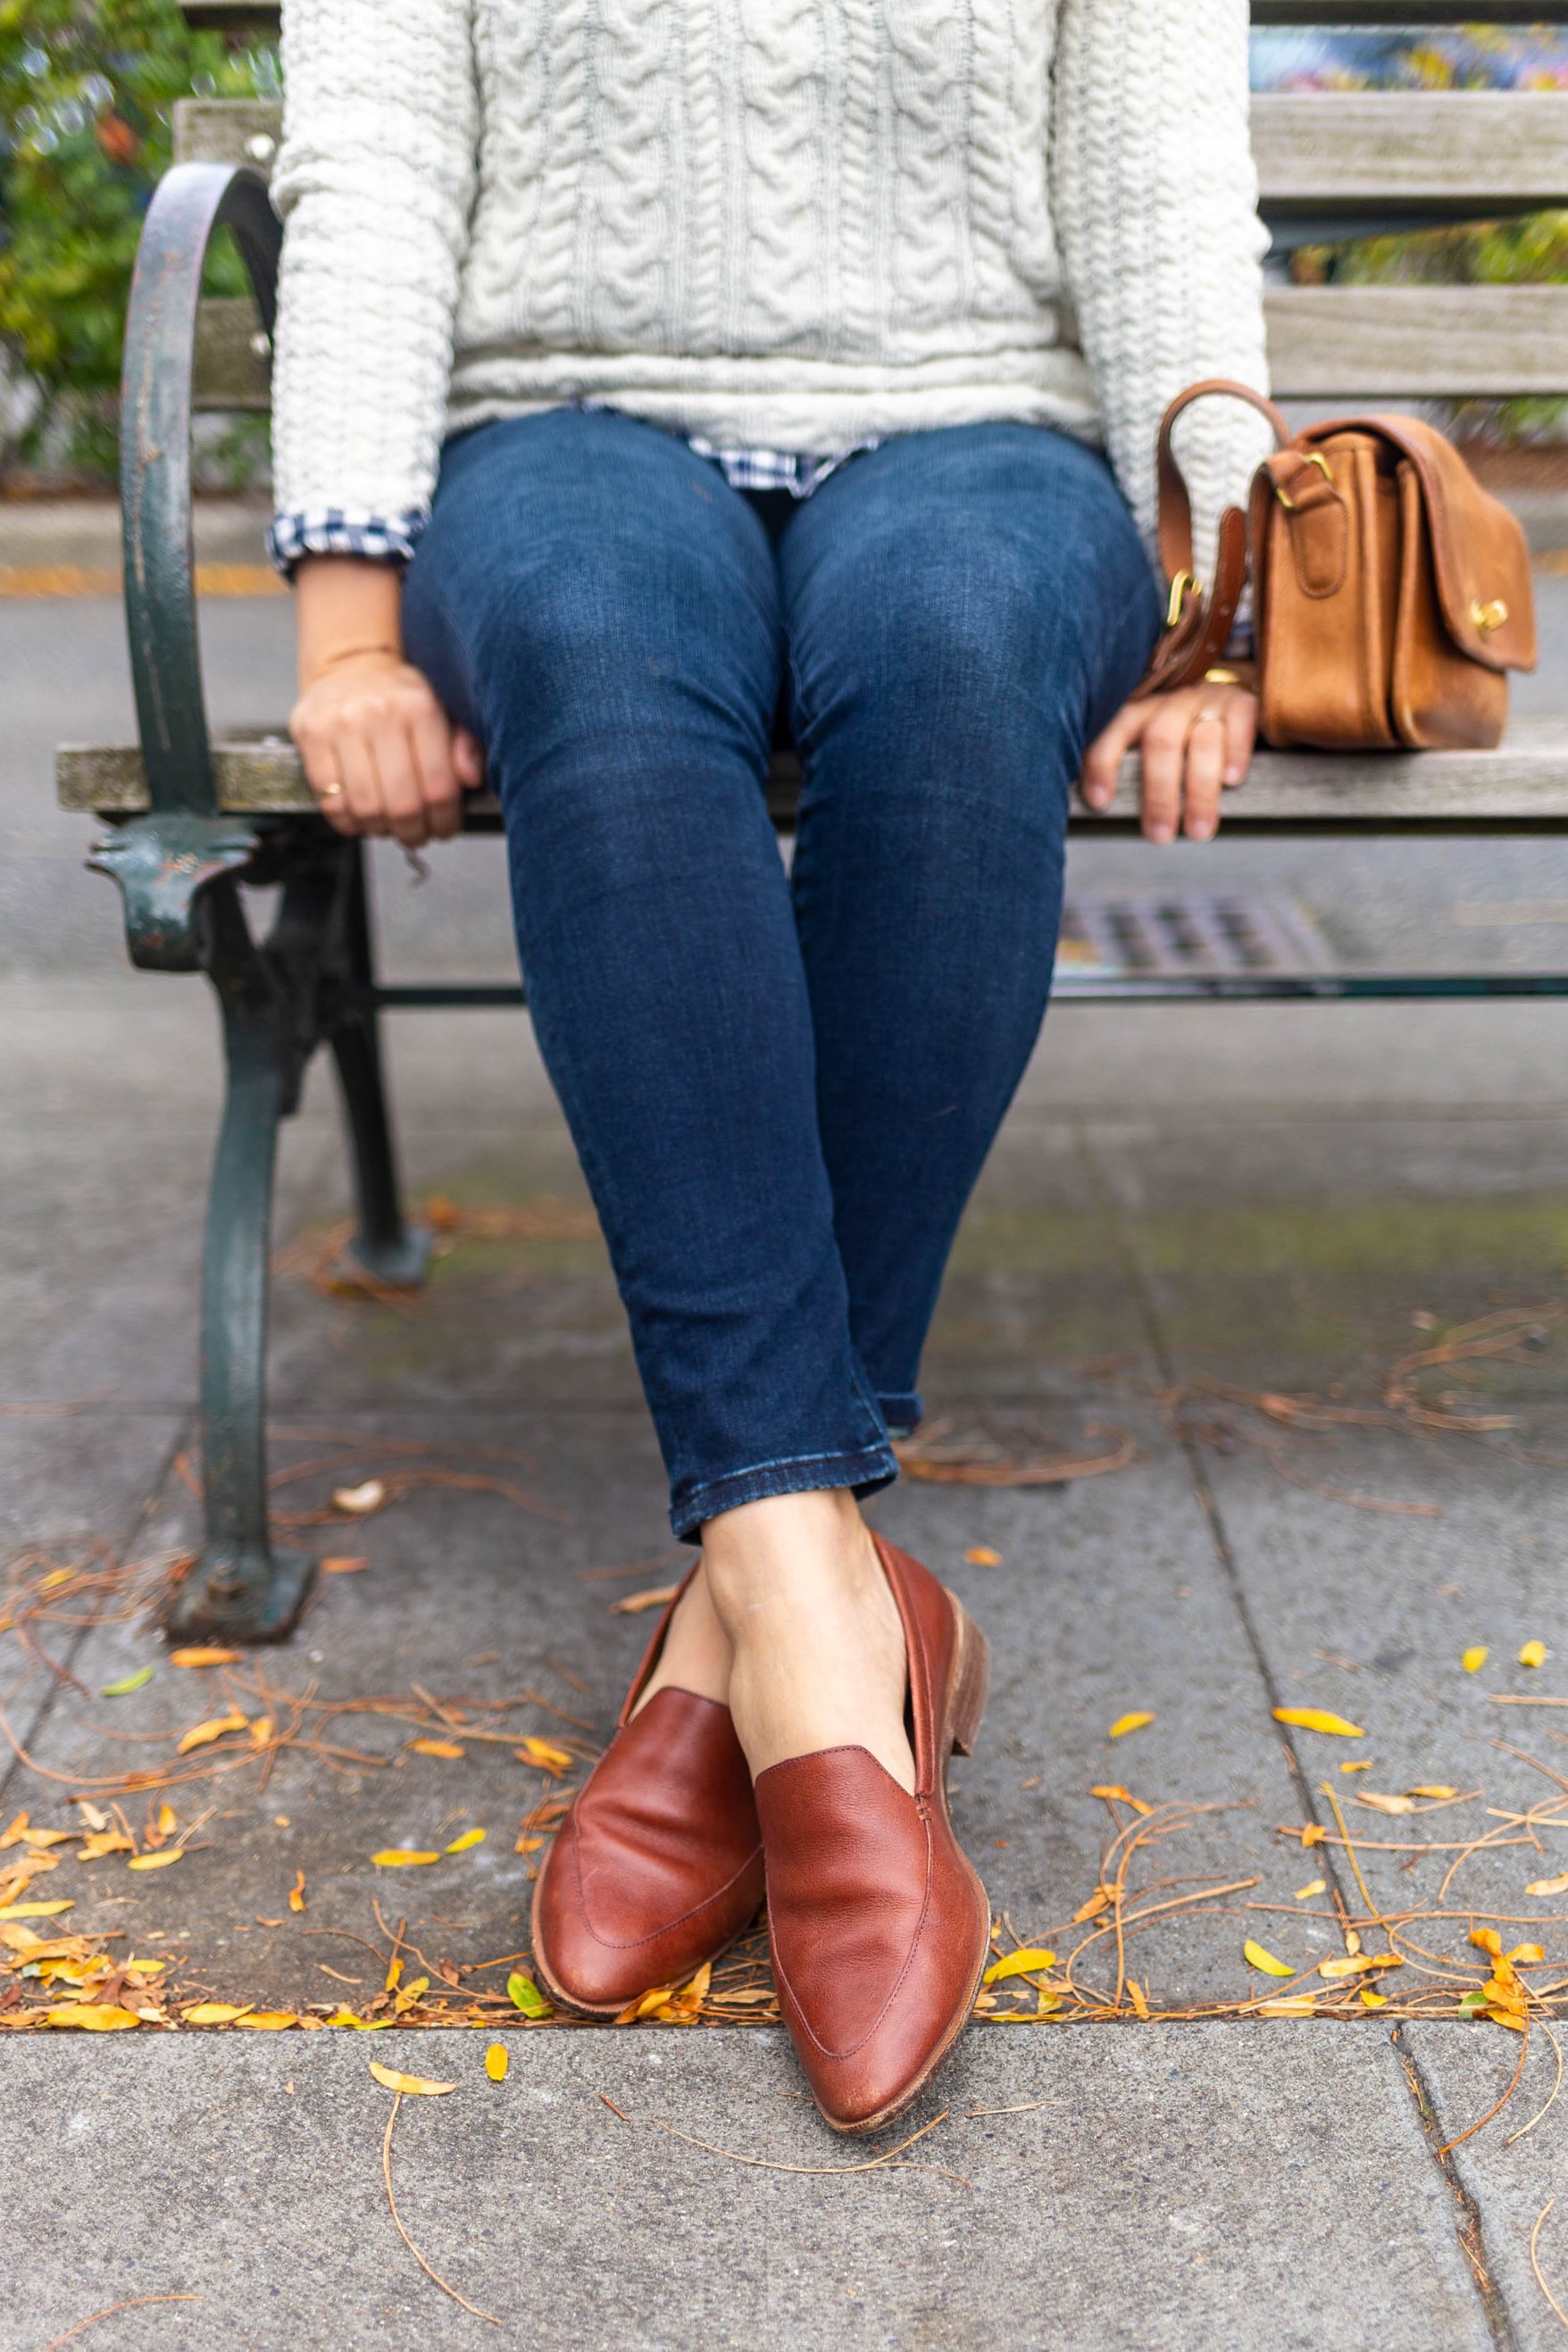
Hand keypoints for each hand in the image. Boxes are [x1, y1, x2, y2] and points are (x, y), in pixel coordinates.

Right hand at [290, 648, 484, 849]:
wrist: (350, 665)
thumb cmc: (402, 698)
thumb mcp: (445, 710)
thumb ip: (465, 744)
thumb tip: (471, 777)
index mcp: (419, 707)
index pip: (439, 787)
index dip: (444, 820)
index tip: (444, 828)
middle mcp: (379, 713)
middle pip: (402, 805)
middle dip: (413, 831)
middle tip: (416, 834)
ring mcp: (340, 724)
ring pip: (366, 808)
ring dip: (381, 829)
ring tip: (389, 825)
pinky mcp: (310, 735)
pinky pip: (330, 801)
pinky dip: (348, 822)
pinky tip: (360, 817)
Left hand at [1080, 681, 1257, 842]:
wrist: (1228, 687)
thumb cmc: (1180, 733)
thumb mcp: (1148, 740)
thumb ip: (1130, 769)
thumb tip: (1108, 812)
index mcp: (1139, 712)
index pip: (1113, 732)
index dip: (1103, 764)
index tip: (1100, 802)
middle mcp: (1171, 704)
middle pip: (1161, 741)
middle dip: (1159, 794)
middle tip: (1160, 835)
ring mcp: (1207, 701)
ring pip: (1202, 741)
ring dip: (1200, 791)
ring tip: (1199, 830)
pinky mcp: (1241, 702)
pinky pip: (1240, 722)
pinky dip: (1236, 753)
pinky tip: (1231, 781)